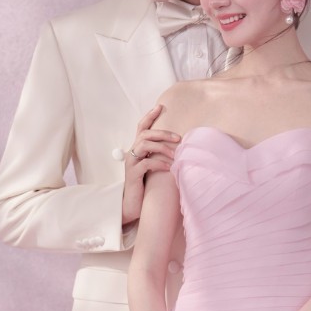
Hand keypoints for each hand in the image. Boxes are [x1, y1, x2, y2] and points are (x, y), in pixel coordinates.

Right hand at [122, 106, 181, 225]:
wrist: (132, 204)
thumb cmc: (145, 185)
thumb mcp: (153, 167)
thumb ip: (159, 156)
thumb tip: (179, 148)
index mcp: (137, 148)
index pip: (141, 127)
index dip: (149, 115)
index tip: (160, 106)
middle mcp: (132, 152)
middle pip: (145, 134)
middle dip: (162, 133)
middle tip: (178, 138)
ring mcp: (131, 163)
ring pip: (144, 145)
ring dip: (162, 148)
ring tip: (175, 154)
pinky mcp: (133, 174)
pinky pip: (146, 164)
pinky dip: (159, 164)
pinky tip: (169, 168)